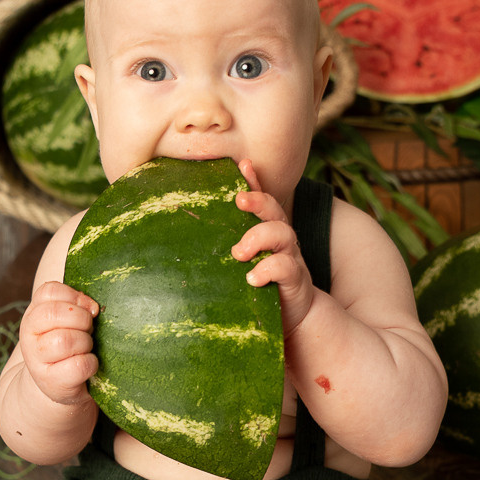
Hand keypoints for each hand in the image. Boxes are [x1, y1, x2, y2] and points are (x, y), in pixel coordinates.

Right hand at [19, 280, 98, 406]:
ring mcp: (36, 361)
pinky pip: (78, 366)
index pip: (49, 292)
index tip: (89, 308)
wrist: (56, 384)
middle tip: (89, 329)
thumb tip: (92, 307)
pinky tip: (88, 364)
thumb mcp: (65, 322)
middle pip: (54, 313)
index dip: (74, 296)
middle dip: (81, 318)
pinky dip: (91, 363)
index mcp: (33, 315)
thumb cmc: (66, 346)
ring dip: (86, 342)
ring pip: (65, 340)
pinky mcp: (51, 382)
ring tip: (86, 347)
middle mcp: (29, 336)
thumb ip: (75, 307)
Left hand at [231, 158, 315, 329]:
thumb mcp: (241, 260)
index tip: (243, 164)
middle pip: (274, 209)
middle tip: (238, 200)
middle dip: (257, 200)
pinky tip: (252, 278)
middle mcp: (281, 238)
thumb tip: (184, 230)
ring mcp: (290, 256)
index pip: (262, 199)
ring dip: (258, 238)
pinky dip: (267, 270)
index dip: (254, 180)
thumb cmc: (257, 284)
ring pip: (282, 233)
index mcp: (266, 229)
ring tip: (238, 253)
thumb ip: (224, 242)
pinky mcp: (295, 279)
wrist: (291, 315)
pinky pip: (286, 267)